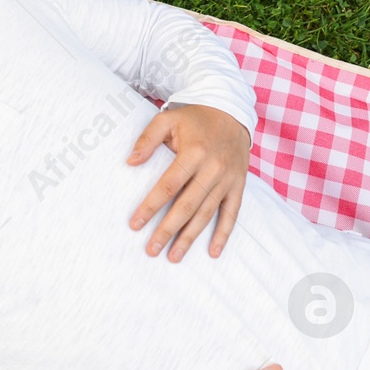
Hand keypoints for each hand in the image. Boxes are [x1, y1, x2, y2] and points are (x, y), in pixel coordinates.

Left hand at [127, 103, 250, 259]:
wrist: (231, 113)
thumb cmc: (193, 119)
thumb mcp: (167, 119)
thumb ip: (147, 139)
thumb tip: (130, 162)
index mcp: (194, 153)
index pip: (168, 186)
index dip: (150, 206)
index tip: (135, 224)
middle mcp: (213, 169)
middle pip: (187, 205)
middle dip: (168, 230)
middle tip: (151, 250)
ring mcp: (228, 180)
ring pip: (207, 214)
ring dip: (190, 237)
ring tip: (174, 256)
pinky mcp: (239, 186)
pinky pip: (232, 214)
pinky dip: (223, 234)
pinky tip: (213, 252)